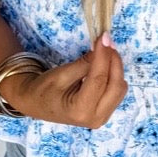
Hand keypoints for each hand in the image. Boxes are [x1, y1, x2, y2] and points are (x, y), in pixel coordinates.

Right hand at [2, 33, 127, 127]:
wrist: (37, 104)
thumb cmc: (44, 90)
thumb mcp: (62, 74)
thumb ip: (84, 64)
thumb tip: (103, 47)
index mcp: (80, 110)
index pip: (99, 79)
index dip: (103, 56)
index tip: (104, 37)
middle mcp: (95, 118)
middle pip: (115, 86)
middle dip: (114, 61)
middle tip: (107, 41)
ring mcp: (102, 118)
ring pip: (119, 89)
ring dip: (116, 68)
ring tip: (105, 51)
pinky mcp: (105, 113)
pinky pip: (117, 92)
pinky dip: (114, 75)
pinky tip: (105, 64)